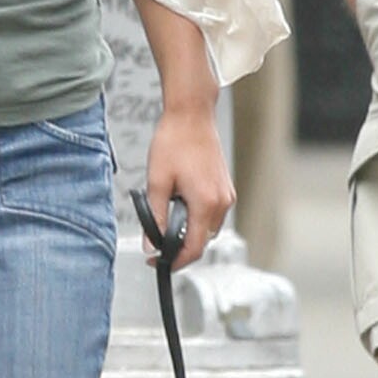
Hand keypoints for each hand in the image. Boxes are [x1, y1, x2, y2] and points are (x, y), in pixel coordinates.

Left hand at [143, 103, 234, 272]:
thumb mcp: (157, 182)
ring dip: (189, 232)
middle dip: (181, 248)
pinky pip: (213, 214)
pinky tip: (181, 206)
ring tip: (167, 221)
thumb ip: (154, 217)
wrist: (191, 115)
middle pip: (202, 241)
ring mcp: (227, 195)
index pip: (193, 248)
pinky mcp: (226, 188)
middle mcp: (222, 202)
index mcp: (205, 203)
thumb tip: (151, 244)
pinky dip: (198, 218)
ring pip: (208, 229)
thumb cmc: (174, 142)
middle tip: (157, 243)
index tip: (158, 262)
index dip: (175, 261)